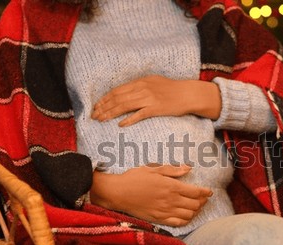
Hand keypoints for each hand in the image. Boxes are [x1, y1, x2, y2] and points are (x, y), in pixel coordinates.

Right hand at [90, 164, 212, 226]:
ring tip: (196, 206)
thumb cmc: (134, 178)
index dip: (205, 192)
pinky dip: (186, 220)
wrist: (117, 193)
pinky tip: (186, 215)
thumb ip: (173, 170)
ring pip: (189, 215)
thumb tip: (188, 168)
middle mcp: (170, 200)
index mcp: (171, 186)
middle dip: (202, 201)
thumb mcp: (154, 169)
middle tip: (203, 198)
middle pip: (195, 205)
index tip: (209, 192)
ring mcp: (165, 211)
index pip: (196, 192)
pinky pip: (178, 223)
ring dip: (196, 211)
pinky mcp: (159, 219)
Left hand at [91, 75, 221, 125]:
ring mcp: (149, 98)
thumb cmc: (172, 89)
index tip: (96, 106)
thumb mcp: (154, 82)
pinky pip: (139, 115)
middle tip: (94, 116)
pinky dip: (129, 120)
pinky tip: (121, 125)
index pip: (117, 90)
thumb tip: (126, 94)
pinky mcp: (156, 108)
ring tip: (101, 120)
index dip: (105, 99)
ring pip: (124, 106)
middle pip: (117, 98)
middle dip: (103, 107)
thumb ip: (140, 86)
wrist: (188, 94)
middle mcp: (142, 88)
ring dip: (110, 113)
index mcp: (140, 81)